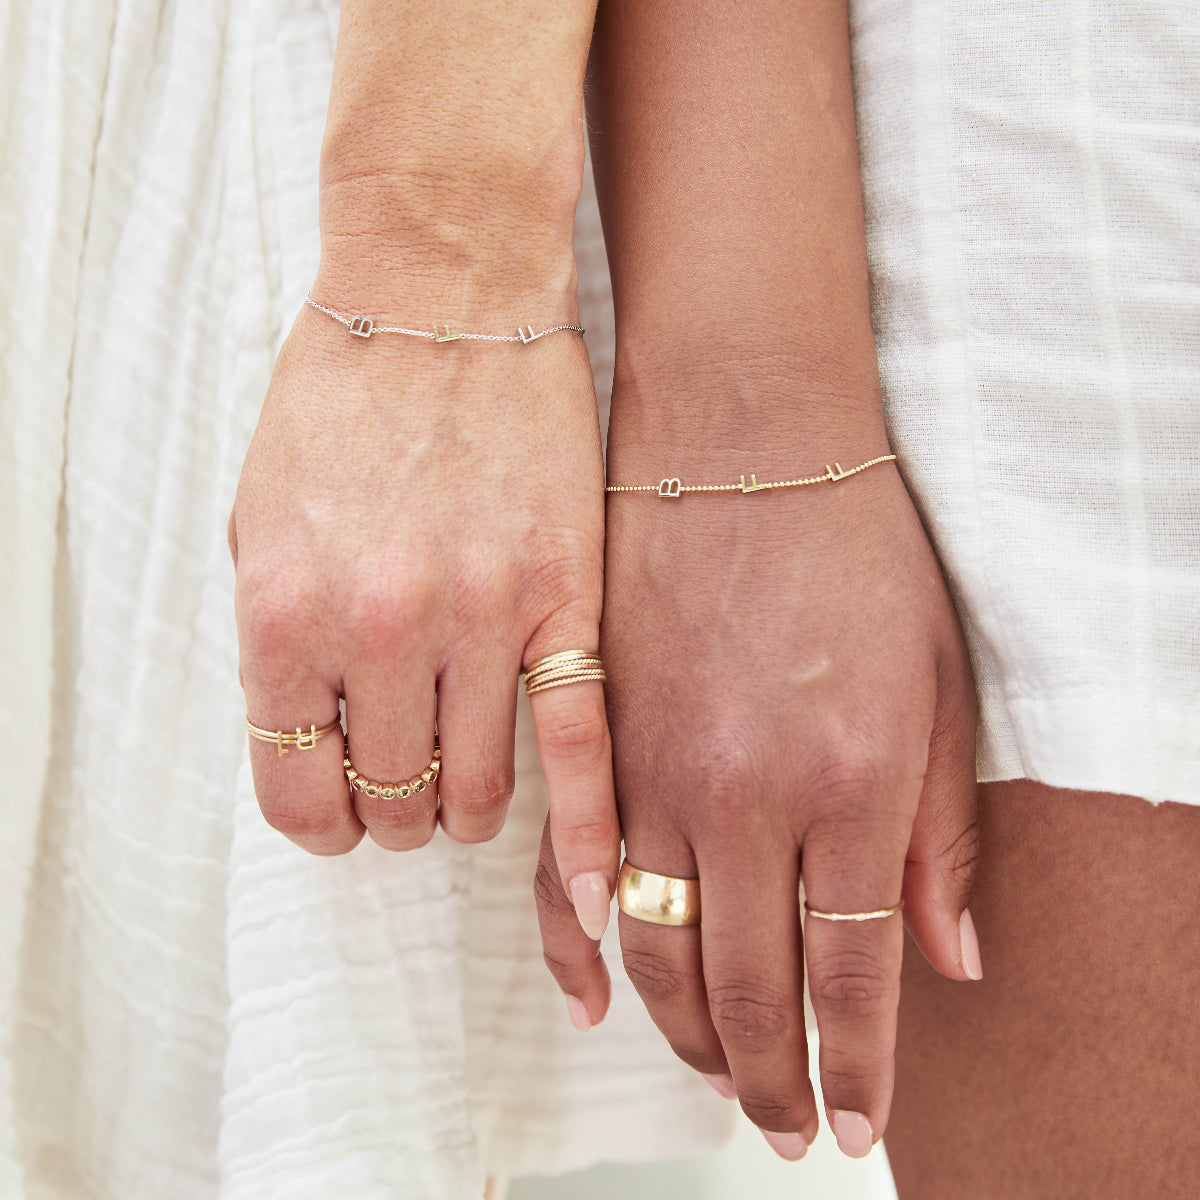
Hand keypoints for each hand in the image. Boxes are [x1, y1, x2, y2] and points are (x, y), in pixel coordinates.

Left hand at [229, 291, 619, 942]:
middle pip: (391, 803)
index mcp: (289, 616)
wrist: (443, 291)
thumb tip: (320, 740)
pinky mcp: (563, 602)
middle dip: (392, 812)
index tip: (338, 810)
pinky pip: (579, 746)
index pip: (295, 790)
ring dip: (462, 810)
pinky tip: (594, 896)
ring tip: (464, 780)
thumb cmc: (341, 399)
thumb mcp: (260, 521)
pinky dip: (586, 836)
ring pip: (476, 794)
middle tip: (406, 785)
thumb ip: (279, 645)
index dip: (317, 818)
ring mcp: (480, 619)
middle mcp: (383, 632)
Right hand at [535, 417, 979, 1155]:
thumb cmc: (854, 546)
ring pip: (654, 952)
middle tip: (781, 1122)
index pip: (848, 981)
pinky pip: (568, 873)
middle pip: (741, 988)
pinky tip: (591, 1003)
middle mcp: (741, 797)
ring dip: (685, 1036)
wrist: (740, 432)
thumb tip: (948, 964)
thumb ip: (937, 835)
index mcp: (847, 785)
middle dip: (767, 1078)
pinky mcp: (591, 737)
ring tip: (716, 1075)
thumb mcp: (935, 682)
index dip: (853, 1071)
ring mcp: (652, 770)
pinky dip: (575, 952)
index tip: (851, 1125)